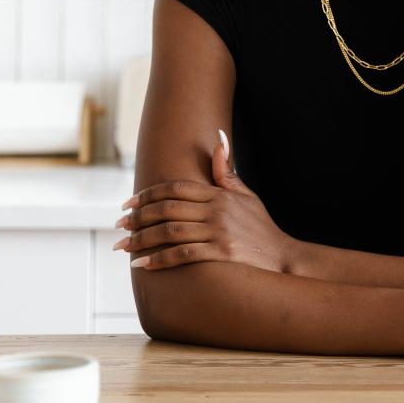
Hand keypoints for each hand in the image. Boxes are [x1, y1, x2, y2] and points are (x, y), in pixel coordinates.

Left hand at [116, 130, 295, 274]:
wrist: (284, 257)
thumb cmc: (261, 226)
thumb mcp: (246, 195)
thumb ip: (226, 171)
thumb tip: (219, 137)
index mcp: (219, 194)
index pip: (176, 188)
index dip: (149, 194)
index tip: (128, 203)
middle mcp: (216, 210)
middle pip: (168, 209)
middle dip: (138, 216)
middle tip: (119, 224)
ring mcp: (219, 232)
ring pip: (171, 231)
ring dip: (142, 239)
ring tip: (123, 245)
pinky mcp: (222, 254)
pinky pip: (184, 255)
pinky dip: (160, 259)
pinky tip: (142, 265)